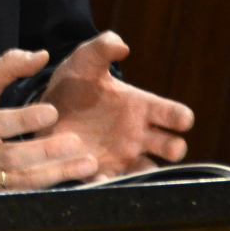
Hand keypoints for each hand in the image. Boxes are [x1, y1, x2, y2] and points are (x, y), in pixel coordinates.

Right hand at [0, 48, 98, 193]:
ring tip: (85, 165)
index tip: (53, 111)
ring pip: (19, 182)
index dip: (25, 120)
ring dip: (55, 175)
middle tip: (76, 142)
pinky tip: (69, 182)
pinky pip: (17, 196)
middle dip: (45, 151)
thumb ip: (8, 66)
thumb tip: (42, 55)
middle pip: (11, 158)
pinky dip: (44, 190)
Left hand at [42, 31, 193, 178]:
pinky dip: (109, 183)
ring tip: (139, 169)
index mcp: (140, 106)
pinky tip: (100, 177)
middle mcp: (137, 134)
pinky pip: (110, 183)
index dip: (181, 117)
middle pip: (170, 147)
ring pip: (147, 171)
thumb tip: (123, 47)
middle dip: (175, 148)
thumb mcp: (86, 59)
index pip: (171, 114)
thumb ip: (103, 47)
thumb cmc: (74, 81)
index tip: (183, 119)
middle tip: (171, 147)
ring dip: (147, 173)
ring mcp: (121, 156)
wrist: (46, 106)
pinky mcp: (100, 171)